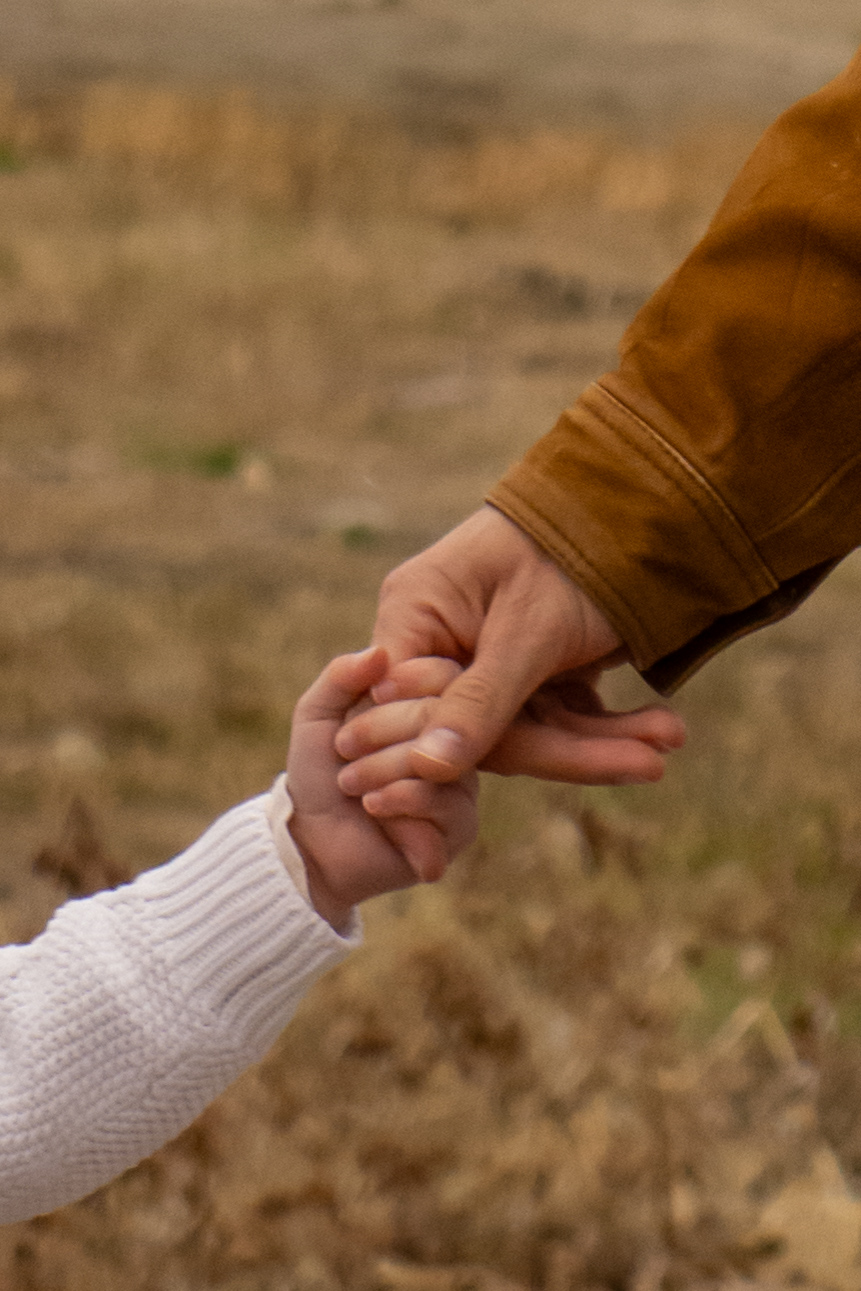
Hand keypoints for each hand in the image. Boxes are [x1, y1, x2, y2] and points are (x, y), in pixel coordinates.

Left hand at [286, 648, 477, 929]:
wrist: (313, 843)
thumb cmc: (319, 774)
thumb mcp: (317, 715)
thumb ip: (341, 677)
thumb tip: (379, 652)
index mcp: (428, 707)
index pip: (446, 674)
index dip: (408, 680)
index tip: (369, 698)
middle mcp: (455, 741)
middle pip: (446, 715)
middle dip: (384, 730)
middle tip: (344, 751)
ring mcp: (462, 783)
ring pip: (445, 760)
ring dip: (386, 770)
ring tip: (353, 786)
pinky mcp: (461, 826)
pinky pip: (448, 803)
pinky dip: (402, 803)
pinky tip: (376, 810)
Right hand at [370, 506, 684, 784]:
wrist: (626, 499)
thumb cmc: (565, 546)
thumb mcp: (528, 630)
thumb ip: (480, 702)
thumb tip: (424, 768)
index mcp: (415, 616)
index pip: (415, 707)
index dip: (459, 750)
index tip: (536, 763)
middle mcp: (440, 643)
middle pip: (482, 729)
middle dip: (571, 750)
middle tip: (649, 764)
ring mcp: (484, 662)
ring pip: (530, 731)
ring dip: (604, 741)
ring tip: (671, 737)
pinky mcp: (525, 674)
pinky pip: (558, 717)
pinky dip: (608, 726)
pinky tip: (664, 727)